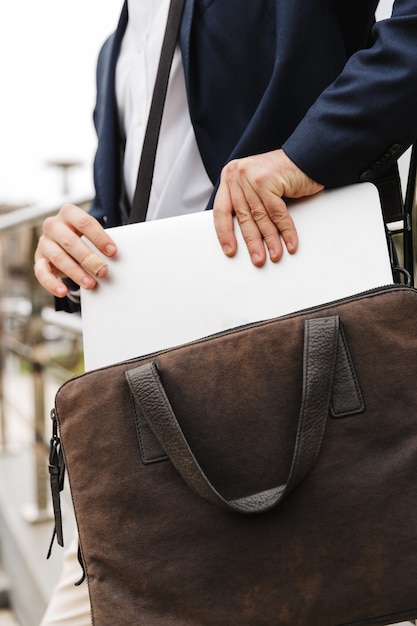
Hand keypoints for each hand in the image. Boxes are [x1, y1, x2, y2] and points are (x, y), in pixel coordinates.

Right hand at [34, 204, 117, 297]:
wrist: (63, 243)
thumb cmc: (82, 237)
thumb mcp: (90, 234)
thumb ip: (99, 241)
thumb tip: (115, 256)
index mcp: (69, 213)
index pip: (84, 223)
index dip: (99, 237)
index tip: (112, 252)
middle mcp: (53, 225)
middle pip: (70, 241)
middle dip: (88, 258)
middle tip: (103, 271)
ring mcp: (44, 242)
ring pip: (58, 257)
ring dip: (75, 272)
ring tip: (90, 283)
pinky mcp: (39, 260)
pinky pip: (42, 273)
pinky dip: (52, 284)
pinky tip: (63, 291)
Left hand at [213, 149, 323, 266]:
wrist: (308, 155)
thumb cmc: (283, 174)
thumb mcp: (256, 187)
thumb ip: (246, 203)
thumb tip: (242, 236)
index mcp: (230, 176)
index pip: (221, 210)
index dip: (224, 233)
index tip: (230, 250)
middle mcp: (237, 174)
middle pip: (242, 217)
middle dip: (252, 242)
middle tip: (258, 259)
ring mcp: (251, 176)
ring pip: (260, 217)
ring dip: (270, 240)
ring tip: (274, 255)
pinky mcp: (267, 181)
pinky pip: (276, 213)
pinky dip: (285, 231)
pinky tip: (289, 243)